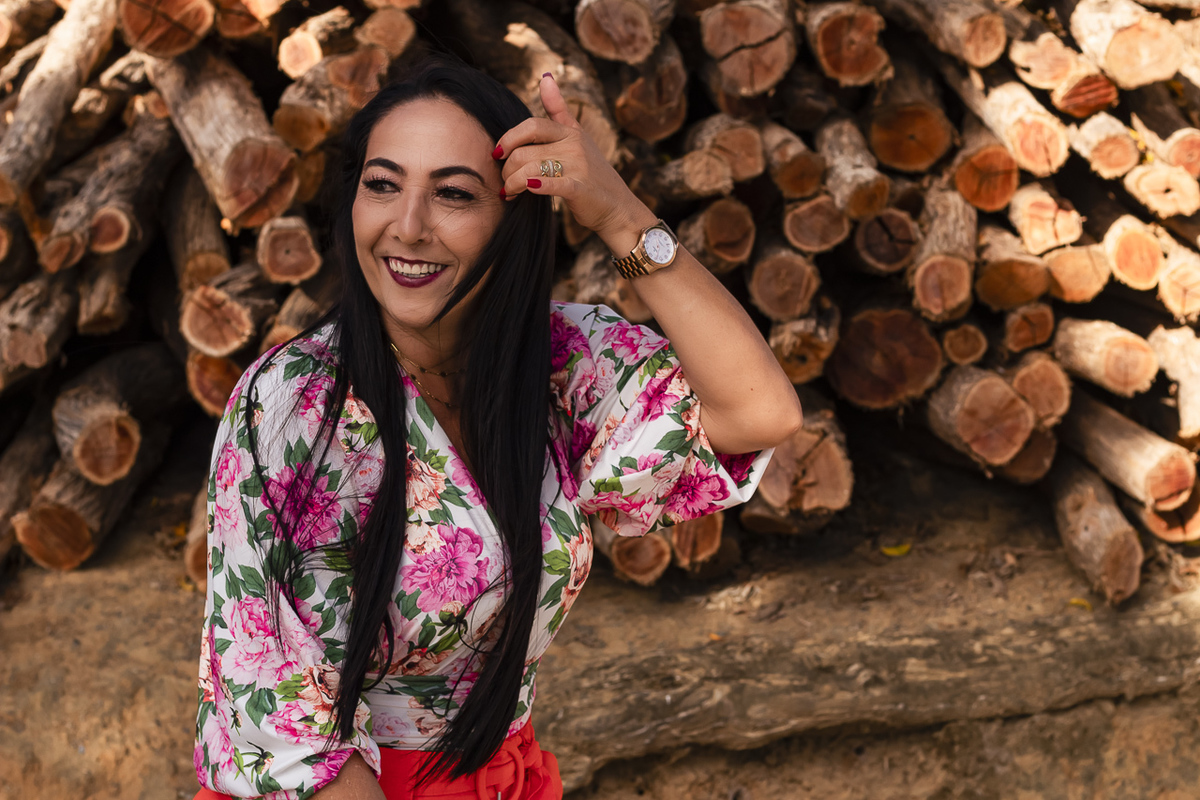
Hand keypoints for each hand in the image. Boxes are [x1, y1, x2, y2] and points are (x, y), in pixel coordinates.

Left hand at [493, 73, 649, 240]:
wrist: (618, 208)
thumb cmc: (592, 174)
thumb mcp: (578, 136)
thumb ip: (558, 109)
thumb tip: (546, 76)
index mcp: (570, 132)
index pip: (532, 126)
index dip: (509, 139)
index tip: (498, 153)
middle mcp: (574, 146)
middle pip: (524, 151)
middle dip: (507, 169)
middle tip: (503, 181)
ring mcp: (578, 166)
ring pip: (529, 169)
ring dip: (512, 183)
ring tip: (509, 192)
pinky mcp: (579, 188)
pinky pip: (549, 184)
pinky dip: (533, 187)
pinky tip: (525, 191)